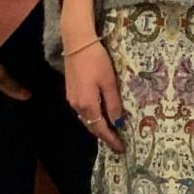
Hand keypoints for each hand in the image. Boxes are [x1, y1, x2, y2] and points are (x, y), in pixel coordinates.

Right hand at [62, 36, 125, 153]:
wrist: (77, 44)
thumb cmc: (96, 61)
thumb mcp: (109, 82)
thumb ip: (113, 103)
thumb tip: (117, 122)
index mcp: (87, 105)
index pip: (100, 129)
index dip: (111, 140)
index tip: (121, 149)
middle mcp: (77, 106)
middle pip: (92, 126)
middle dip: (105, 136)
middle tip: (118, 144)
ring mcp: (72, 99)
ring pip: (87, 119)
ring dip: (99, 127)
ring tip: (113, 132)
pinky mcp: (72, 92)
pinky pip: (84, 111)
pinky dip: (94, 117)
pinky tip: (102, 115)